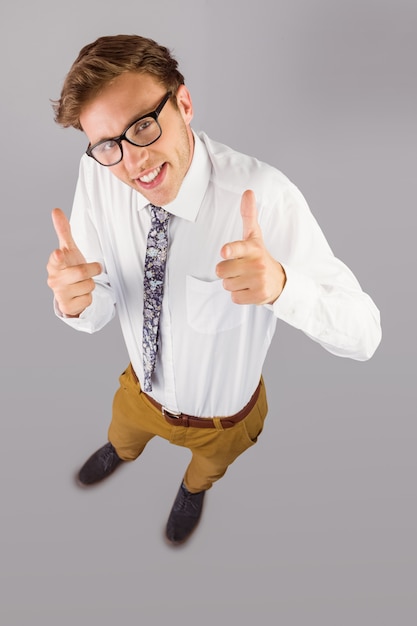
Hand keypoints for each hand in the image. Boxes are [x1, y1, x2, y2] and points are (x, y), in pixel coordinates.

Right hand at [46, 208, 101, 316]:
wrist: (69, 293)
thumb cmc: (69, 267)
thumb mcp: (68, 250)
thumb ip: (63, 231)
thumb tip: (56, 210)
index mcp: (54, 264)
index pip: (56, 259)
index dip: (58, 257)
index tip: (59, 253)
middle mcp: (54, 279)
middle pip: (81, 272)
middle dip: (92, 270)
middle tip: (92, 268)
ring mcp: (59, 294)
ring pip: (88, 286)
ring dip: (90, 285)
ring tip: (82, 284)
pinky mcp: (67, 307)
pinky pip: (88, 300)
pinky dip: (89, 297)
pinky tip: (81, 295)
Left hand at [216, 190, 285, 304]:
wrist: (279, 281)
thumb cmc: (260, 256)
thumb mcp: (255, 236)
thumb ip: (249, 215)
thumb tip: (248, 191)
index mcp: (253, 249)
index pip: (239, 248)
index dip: (231, 250)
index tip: (225, 251)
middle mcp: (257, 264)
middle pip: (221, 270)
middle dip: (227, 271)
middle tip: (240, 269)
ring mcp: (258, 281)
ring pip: (226, 285)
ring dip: (232, 284)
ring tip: (245, 279)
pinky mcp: (258, 296)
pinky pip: (234, 298)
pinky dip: (239, 295)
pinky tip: (249, 289)